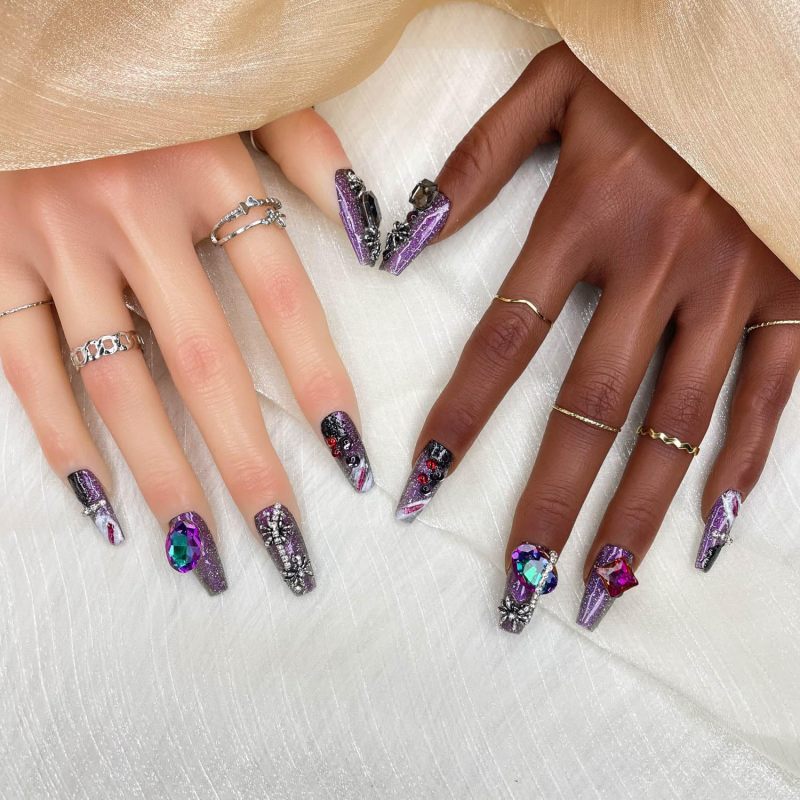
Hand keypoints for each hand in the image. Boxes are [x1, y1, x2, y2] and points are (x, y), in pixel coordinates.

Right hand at [0, 110, 375, 594]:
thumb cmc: (144, 64)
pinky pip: (22, 365)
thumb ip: (310, 147)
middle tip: (283, 544)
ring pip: (116, 382)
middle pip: (204, 365)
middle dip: (247, 463)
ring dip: (161, 474)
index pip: (283, 297)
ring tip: (202, 549)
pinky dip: (58, 438)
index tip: (349, 459)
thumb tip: (373, 229)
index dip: (319, 381)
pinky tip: (99, 504)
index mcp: (206, 166)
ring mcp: (54, 240)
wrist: (22, 23)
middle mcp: (131, 213)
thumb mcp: (240, 85)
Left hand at [389, 43, 799, 632]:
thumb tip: (398, 240)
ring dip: (637, 510)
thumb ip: (475, 160)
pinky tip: (709, 530)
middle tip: (519, 583)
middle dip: (551, 502)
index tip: (422, 488)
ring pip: (678, 422)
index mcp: (587, 214)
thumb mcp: (555, 87)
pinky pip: (772, 394)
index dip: (461, 420)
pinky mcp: (795, 290)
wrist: (774, 33)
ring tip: (600, 583)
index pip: (504, 341)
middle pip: (590, 407)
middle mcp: (658, 264)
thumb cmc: (653, 65)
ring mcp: (733, 284)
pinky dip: (743, 463)